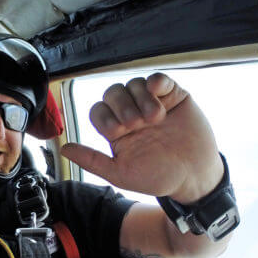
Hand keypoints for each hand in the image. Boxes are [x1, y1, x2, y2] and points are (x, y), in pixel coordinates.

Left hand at [61, 73, 223, 203]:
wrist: (193, 177)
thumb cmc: (156, 177)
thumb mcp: (120, 174)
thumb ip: (92, 160)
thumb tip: (64, 149)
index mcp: (116, 130)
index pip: (98, 111)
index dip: (104, 117)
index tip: (118, 133)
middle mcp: (131, 114)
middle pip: (113, 93)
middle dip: (121, 106)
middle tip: (135, 124)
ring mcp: (152, 103)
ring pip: (134, 84)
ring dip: (140, 98)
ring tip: (154, 118)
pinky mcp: (174, 97)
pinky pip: (160, 79)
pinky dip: (157, 82)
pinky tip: (159, 93)